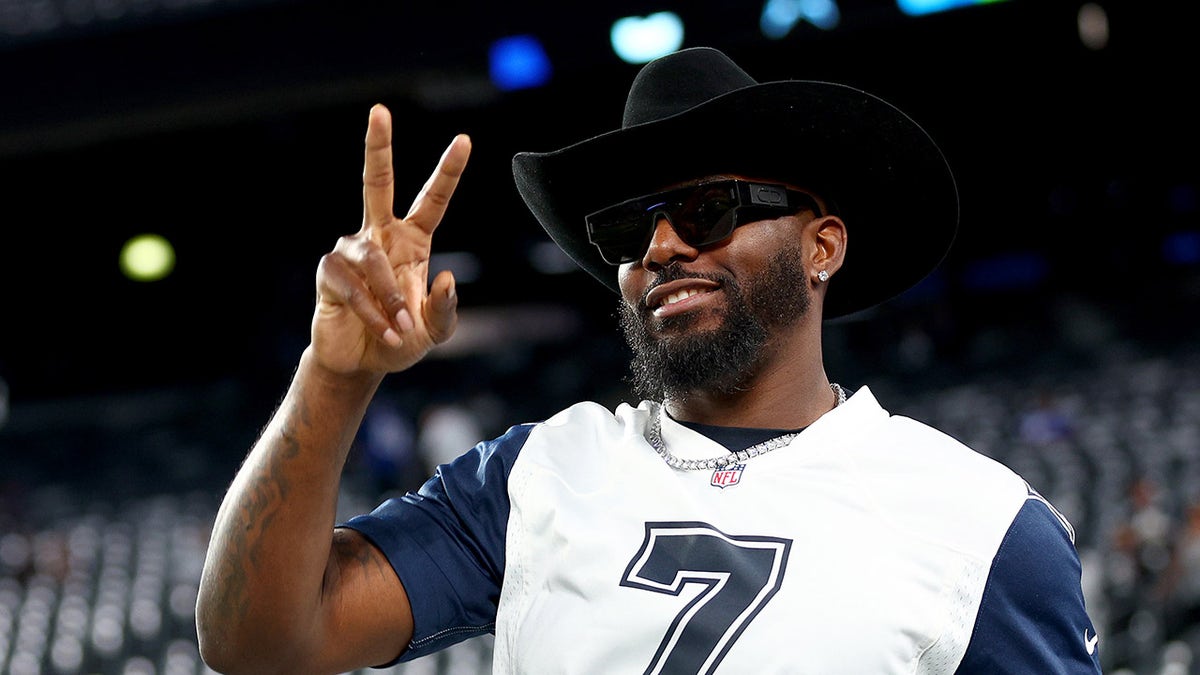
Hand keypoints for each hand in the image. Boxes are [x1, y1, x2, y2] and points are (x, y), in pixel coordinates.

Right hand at [311, 104, 470, 374]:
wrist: (361, 363)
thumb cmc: (401, 340)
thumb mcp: (435, 332)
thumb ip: (445, 310)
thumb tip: (446, 276)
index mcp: (413, 240)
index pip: (433, 200)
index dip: (448, 171)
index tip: (465, 140)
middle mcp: (380, 236)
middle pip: (377, 181)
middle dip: (377, 146)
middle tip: (379, 110)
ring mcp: (352, 250)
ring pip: (375, 260)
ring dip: (392, 298)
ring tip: (400, 327)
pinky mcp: (330, 272)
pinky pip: (355, 286)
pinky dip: (374, 313)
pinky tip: (384, 331)